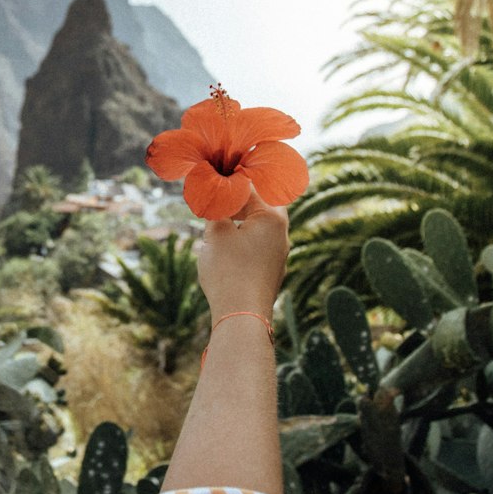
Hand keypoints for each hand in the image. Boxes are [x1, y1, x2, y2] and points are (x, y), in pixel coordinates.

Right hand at [197, 186, 289, 323]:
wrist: (242, 316)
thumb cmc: (229, 271)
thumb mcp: (216, 232)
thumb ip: (216, 207)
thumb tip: (214, 193)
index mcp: (272, 217)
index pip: (249, 187)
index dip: (226, 180)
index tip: (210, 177)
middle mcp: (282, 233)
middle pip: (261, 203)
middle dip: (238, 198)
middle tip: (217, 196)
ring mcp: (279, 253)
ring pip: (260, 224)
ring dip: (240, 218)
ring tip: (218, 220)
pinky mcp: (272, 269)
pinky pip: (258, 243)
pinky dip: (243, 237)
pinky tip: (226, 245)